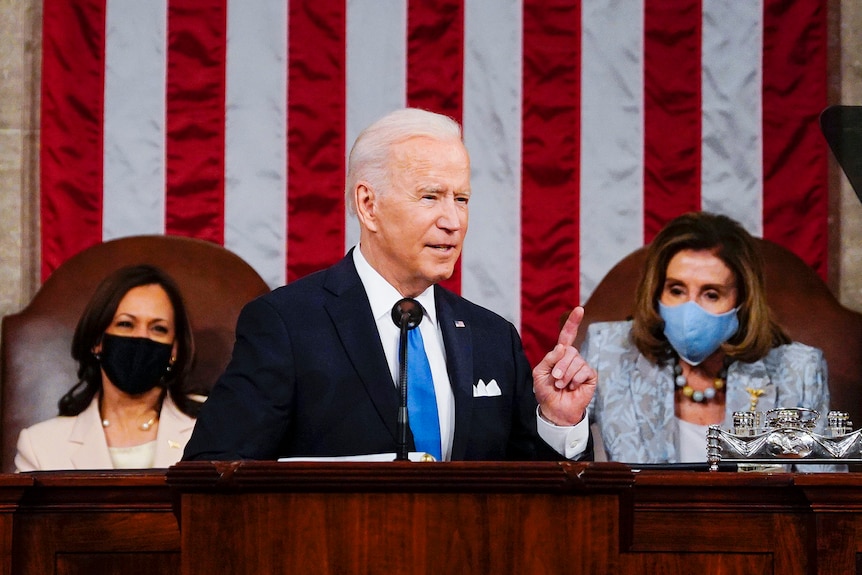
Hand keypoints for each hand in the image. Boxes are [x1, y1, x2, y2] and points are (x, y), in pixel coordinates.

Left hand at [531, 307, 596, 425]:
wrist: (555, 409)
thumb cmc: (546, 391)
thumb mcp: (539, 373)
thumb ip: (548, 358)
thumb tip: (562, 347)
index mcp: (560, 354)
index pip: (567, 335)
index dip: (573, 322)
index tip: (579, 309)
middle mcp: (572, 358)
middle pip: (570, 351)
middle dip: (561, 365)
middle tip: (555, 378)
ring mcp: (582, 366)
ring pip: (577, 361)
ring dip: (566, 375)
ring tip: (562, 385)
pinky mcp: (590, 376)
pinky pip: (585, 371)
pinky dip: (576, 379)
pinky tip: (573, 387)